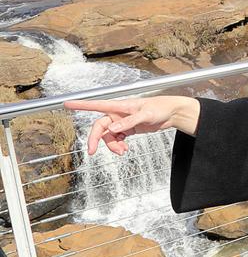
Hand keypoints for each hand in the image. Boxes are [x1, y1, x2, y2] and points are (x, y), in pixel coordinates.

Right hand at [64, 97, 198, 155]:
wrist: (171, 113)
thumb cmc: (160, 107)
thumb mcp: (146, 114)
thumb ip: (129, 122)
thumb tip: (113, 129)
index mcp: (119, 106)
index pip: (96, 105)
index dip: (81, 105)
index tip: (66, 104)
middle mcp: (117, 114)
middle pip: (99, 127)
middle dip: (96, 140)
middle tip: (92, 152)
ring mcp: (122, 122)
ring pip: (108, 136)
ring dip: (112, 146)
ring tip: (122, 152)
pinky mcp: (128, 129)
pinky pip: (117, 139)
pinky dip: (118, 146)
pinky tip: (124, 150)